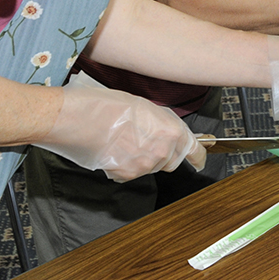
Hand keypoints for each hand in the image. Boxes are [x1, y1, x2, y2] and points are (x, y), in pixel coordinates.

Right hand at [34, 76, 203, 181]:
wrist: (78, 118)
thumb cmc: (106, 104)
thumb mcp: (144, 106)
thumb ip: (161, 123)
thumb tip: (165, 132)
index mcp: (171, 130)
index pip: (194, 150)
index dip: (199, 157)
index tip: (200, 160)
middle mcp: (162, 150)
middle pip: (170, 160)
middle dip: (163, 153)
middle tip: (143, 138)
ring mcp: (143, 165)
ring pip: (150, 166)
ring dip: (141, 157)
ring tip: (122, 139)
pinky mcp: (125, 174)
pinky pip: (130, 172)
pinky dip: (124, 164)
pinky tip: (113, 149)